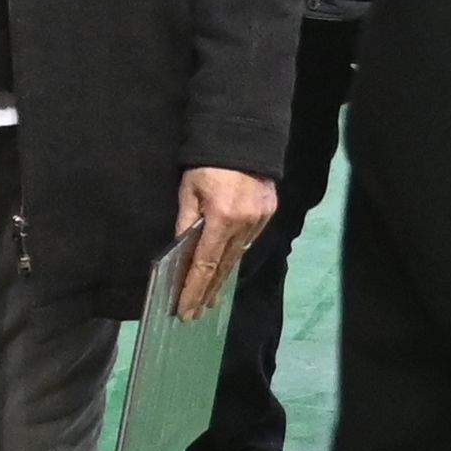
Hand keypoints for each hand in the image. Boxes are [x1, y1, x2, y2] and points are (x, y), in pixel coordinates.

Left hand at [170, 168, 276, 322]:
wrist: (244, 137)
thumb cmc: (208, 162)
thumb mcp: (189, 190)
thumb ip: (186, 222)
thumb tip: (182, 251)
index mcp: (223, 218)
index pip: (206, 263)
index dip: (194, 289)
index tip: (185, 309)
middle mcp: (245, 225)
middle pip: (223, 267)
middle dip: (207, 292)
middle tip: (195, 313)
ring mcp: (259, 221)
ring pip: (237, 258)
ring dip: (221, 279)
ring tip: (209, 300)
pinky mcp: (268, 214)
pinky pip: (247, 243)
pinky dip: (234, 258)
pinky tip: (225, 270)